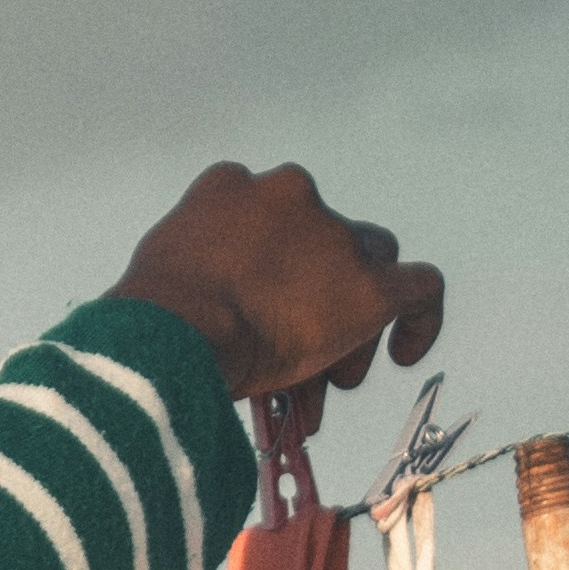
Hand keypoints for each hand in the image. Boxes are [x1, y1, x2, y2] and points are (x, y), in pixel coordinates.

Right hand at [113, 161, 443, 436]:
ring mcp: (333, 237)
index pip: (269, 221)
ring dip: (350, 320)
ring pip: (364, 266)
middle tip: (298, 354)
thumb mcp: (159, 274)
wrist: (173, 332)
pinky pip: (420, 288)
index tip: (261, 306)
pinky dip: (420, 319)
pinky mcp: (370, 285)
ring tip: (331, 380)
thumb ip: (191, 276)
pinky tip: (405, 351)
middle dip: (315, 294)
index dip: (272, 269)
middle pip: (324, 241)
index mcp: (230, 189)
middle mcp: (288, 195)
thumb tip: (193, 316)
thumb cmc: (148, 318)